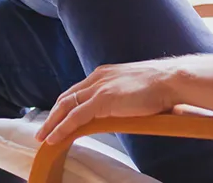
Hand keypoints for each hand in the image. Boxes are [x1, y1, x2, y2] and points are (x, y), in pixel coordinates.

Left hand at [36, 59, 186, 145]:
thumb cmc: (160, 86)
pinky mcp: (102, 100)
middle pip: (66, 97)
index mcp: (104, 73)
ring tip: (42, 137)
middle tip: (42, 129)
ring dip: (52, 123)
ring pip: (66, 106)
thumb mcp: (134, 88)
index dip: (64, 105)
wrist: (170, 80)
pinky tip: (54, 138)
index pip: (77, 90)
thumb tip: (121, 110)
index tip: (57, 116)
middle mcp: (97, 77)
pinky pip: (75, 116)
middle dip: (52, 114)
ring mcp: (99, 88)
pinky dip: (62, 128)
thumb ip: (122, 97)